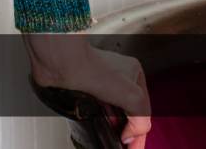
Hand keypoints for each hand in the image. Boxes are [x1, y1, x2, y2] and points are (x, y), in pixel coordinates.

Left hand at [22, 32, 151, 147]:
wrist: (62, 64)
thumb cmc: (92, 68)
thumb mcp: (132, 96)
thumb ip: (142, 119)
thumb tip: (132, 136)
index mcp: (133, 73)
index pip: (143, 109)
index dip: (140, 132)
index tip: (134, 147)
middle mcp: (116, 76)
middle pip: (127, 111)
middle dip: (128, 130)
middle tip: (125, 146)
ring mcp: (99, 83)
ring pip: (112, 112)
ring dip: (113, 127)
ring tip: (114, 140)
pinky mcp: (84, 90)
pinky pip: (96, 111)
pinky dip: (99, 121)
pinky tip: (99, 128)